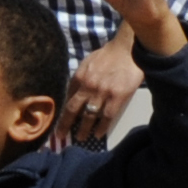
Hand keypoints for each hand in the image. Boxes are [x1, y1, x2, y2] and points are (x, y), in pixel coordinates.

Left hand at [57, 31, 145, 150]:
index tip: (59, 122)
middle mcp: (87, 86)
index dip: (62, 113)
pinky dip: (101, 127)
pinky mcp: (117, 97)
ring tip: (81, 138)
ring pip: (89, 116)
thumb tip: (73, 93)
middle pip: (73, 110)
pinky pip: (107, 116)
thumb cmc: (108, 55)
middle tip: (62, 136)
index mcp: (78, 77)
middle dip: (65, 125)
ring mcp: (102, 92)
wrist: (128, 49)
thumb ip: (80, 78)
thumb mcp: (87, 63)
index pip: (67, 99)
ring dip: (84, 129)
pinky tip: (98, 134)